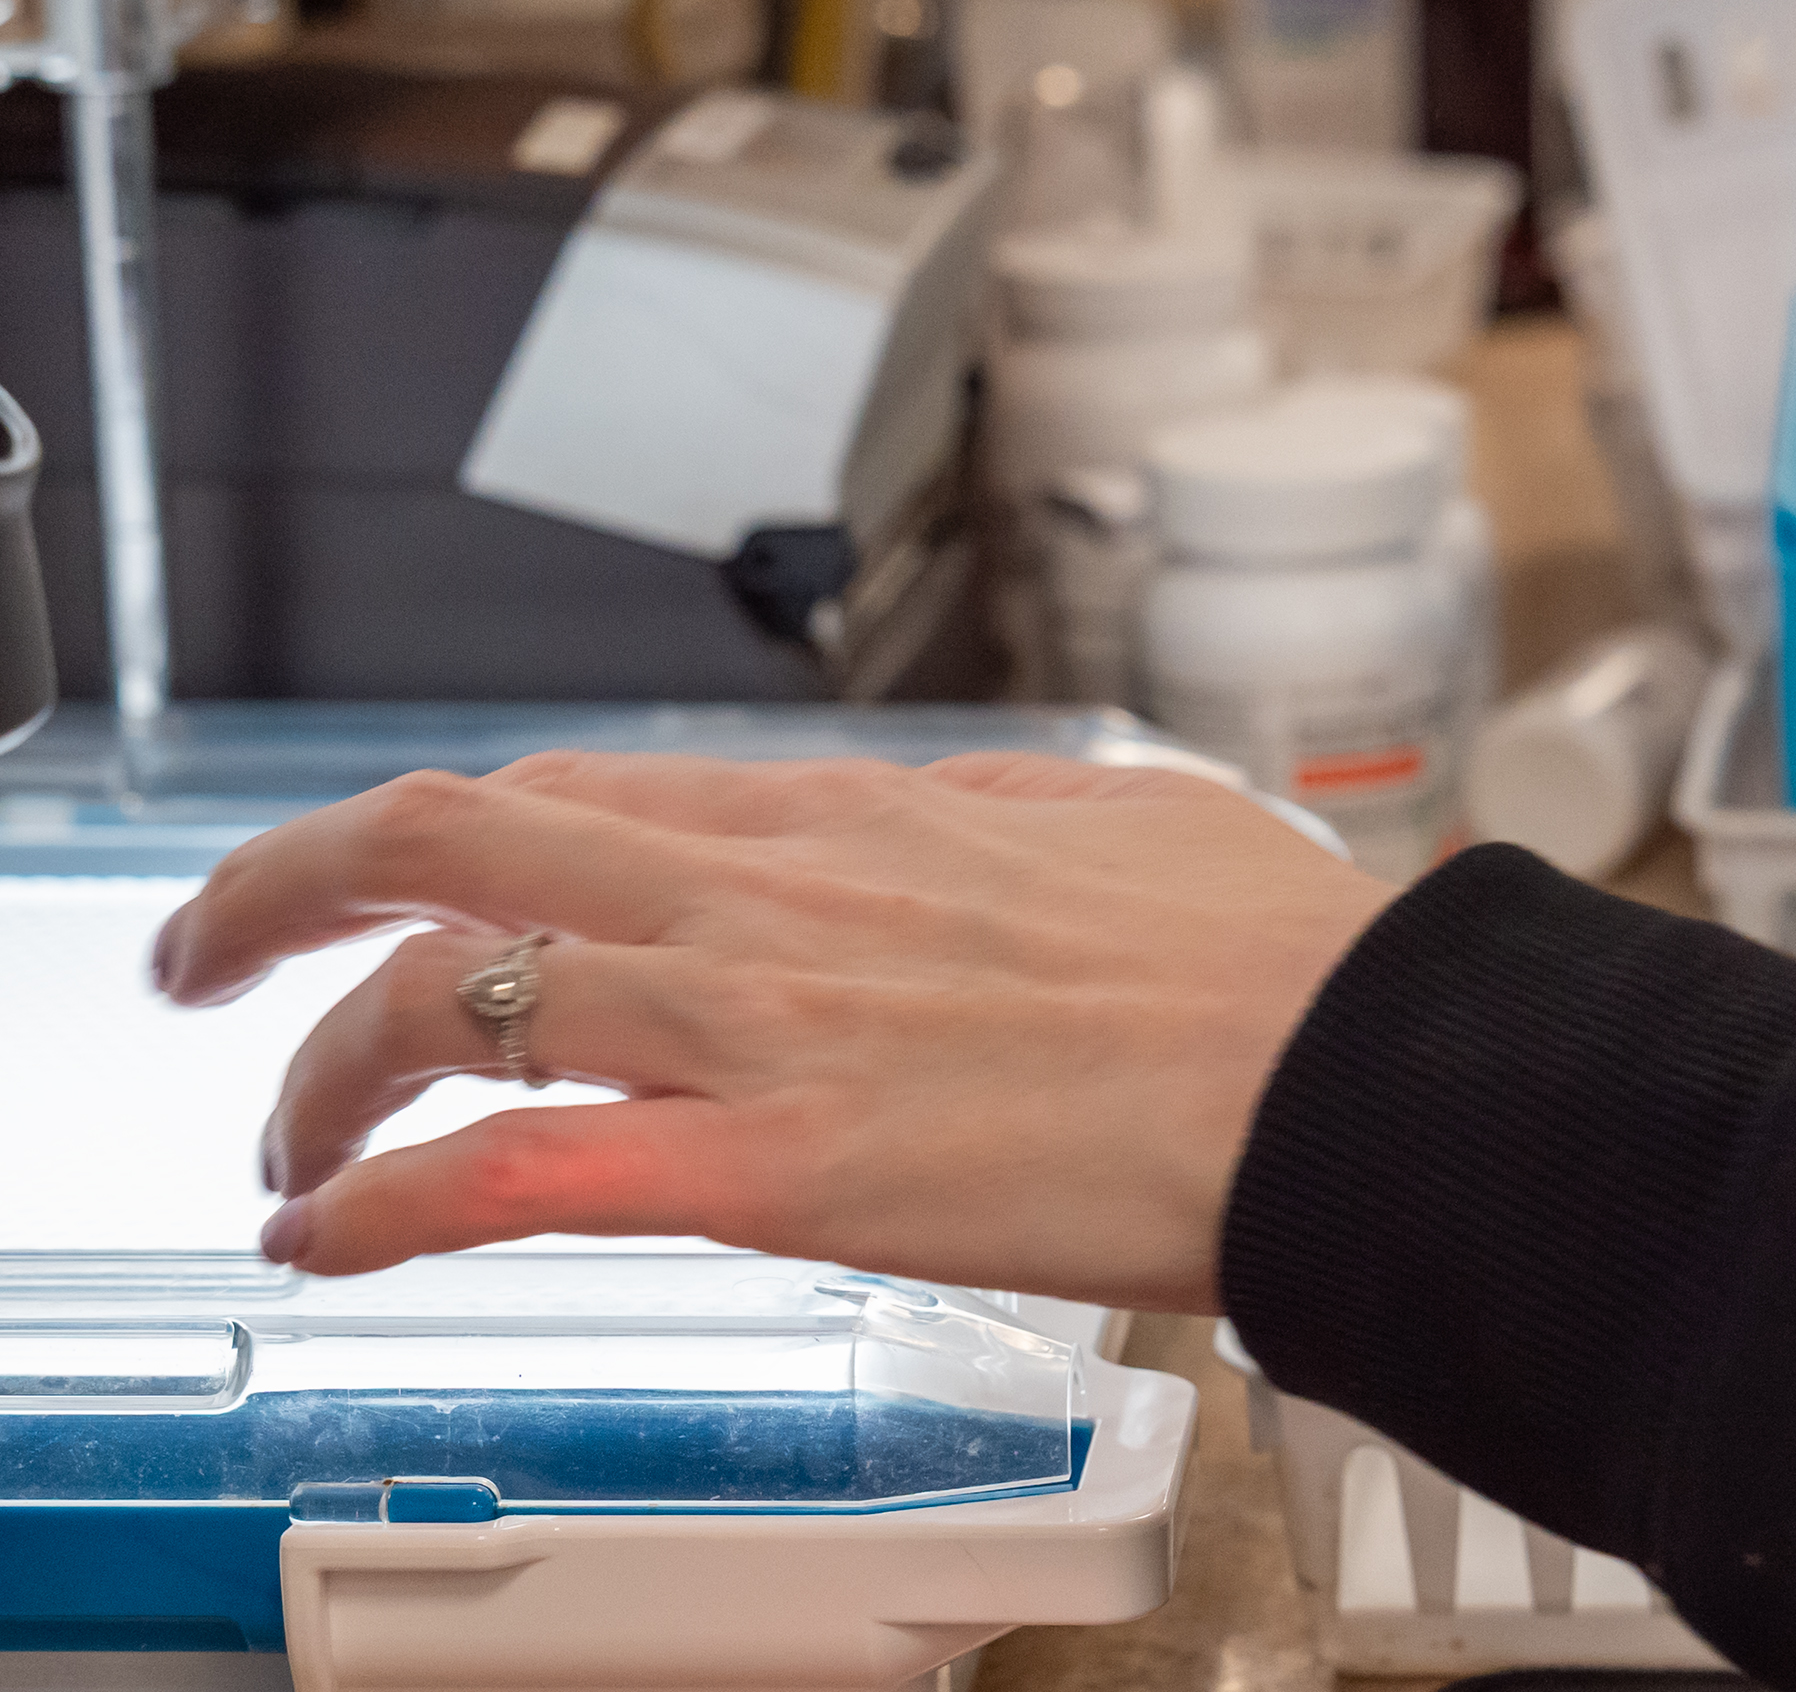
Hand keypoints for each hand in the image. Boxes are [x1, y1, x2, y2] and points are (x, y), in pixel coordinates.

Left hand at [149, 754, 1396, 1312]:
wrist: (1347, 1062)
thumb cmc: (1272, 961)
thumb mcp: (1121, 820)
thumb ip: (999, 817)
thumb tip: (951, 820)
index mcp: (857, 817)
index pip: (583, 790)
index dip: (452, 833)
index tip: (404, 880)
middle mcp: (775, 894)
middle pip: (453, 833)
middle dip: (288, 885)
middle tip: (218, 951)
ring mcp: (767, 1023)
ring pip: (450, 989)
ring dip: (316, 1066)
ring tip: (282, 1146)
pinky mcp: (785, 1167)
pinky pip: (523, 1168)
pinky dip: (390, 1198)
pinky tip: (337, 1235)